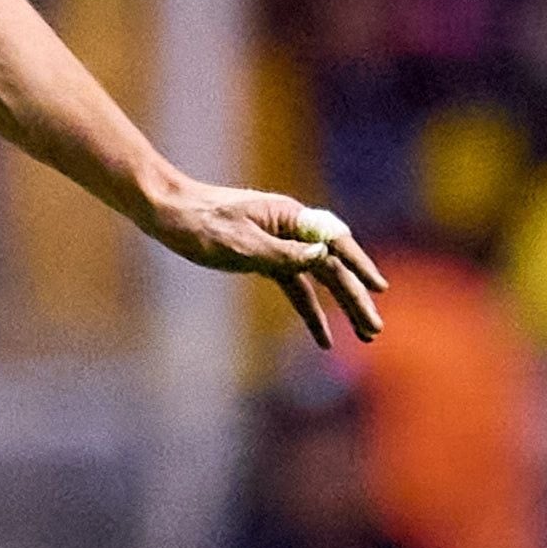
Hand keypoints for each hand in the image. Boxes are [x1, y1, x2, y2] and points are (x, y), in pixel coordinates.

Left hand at [145, 183, 388, 348]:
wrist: (167, 212)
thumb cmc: (201, 224)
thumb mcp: (241, 243)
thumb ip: (283, 254)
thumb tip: (322, 258)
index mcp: (290, 217)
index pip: (335, 243)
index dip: (359, 267)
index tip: (379, 288)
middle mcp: (290, 228)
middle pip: (331, 266)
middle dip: (355, 298)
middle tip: (374, 329)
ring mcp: (278, 243)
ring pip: (316, 279)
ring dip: (338, 308)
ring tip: (362, 335)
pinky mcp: (262, 257)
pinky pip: (294, 285)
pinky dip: (308, 309)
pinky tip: (321, 335)